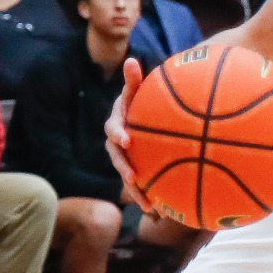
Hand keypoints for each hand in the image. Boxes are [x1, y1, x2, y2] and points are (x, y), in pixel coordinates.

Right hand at [106, 57, 156, 215]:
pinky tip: (160, 211)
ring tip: (148, 205)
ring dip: (135, 190)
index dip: (118, 134)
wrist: (144, 116)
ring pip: (127, 176)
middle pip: (117, 158)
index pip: (113, 129)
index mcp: (116, 124)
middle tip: (134, 177)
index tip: (127, 139)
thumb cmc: (141, 100)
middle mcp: (117, 143)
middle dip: (124, 169)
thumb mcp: (137, 90)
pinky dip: (147, 196)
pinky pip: (139, 184)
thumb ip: (134, 80)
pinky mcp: (135, 168)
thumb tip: (131, 60)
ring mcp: (125, 158)